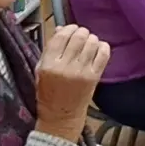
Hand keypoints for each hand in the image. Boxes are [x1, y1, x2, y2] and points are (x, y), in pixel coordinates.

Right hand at [34, 26, 110, 142]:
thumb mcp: (41, 71)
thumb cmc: (49, 94)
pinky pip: (103, 54)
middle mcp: (65, 67)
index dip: (68, 29)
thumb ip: (49, 49)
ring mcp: (82, 72)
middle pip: (78, 37)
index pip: (60, 37)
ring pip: (92, 43)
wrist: (61, 117)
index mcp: (49, 65)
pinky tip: (98, 49)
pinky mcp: (94, 77)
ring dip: (91, 39)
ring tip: (89, 43)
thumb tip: (61, 29)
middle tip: (81, 36)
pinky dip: (103, 47)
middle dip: (81, 33)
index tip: (71, 29)